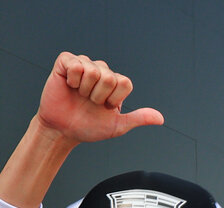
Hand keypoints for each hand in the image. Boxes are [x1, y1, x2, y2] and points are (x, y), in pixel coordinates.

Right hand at [37, 52, 163, 145]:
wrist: (63, 130)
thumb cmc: (89, 127)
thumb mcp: (117, 126)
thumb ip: (138, 118)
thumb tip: (160, 119)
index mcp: (115, 83)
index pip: (125, 83)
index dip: (114, 99)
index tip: (105, 107)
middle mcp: (102, 70)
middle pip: (109, 78)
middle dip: (98, 96)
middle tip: (89, 102)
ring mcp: (84, 64)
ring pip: (93, 71)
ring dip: (85, 90)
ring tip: (79, 95)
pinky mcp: (66, 62)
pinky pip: (75, 65)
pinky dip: (72, 80)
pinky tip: (69, 85)